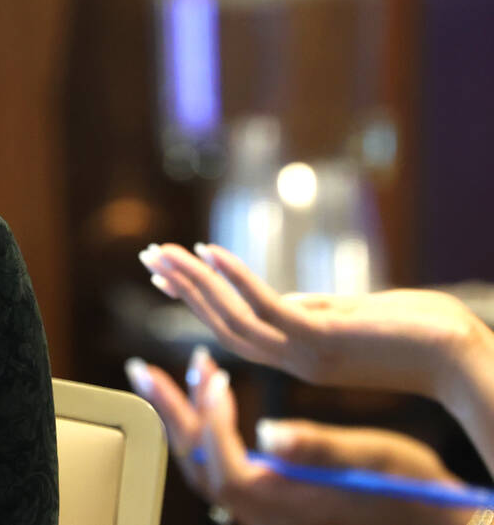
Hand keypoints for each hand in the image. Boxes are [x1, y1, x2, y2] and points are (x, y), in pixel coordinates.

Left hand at [124, 349, 473, 524]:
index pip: (224, 466)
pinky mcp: (265, 495)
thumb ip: (320, 450)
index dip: (209, 422)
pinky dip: (203, 424)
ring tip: (177, 369)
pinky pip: (217, 461)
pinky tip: (211, 390)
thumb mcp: (374, 461)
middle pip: (198, 464)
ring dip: (182, 414)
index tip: (215, 377)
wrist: (425, 518)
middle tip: (142, 369)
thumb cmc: (407, 489)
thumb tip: (268, 434)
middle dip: (169, 413)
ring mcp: (261, 506)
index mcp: (285, 503)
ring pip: (202, 463)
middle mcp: (264, 510)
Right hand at [138, 242, 487, 400]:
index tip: (169, 274)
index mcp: (299, 357)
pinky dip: (234, 278)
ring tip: (164, 253)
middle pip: (221, 323)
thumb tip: (285, 297)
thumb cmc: (419, 334)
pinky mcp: (321, 339)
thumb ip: (313, 308)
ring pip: (232, 318)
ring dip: (194, 283)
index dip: (198, 300)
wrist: (460, 358)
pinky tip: (211, 250)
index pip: (235, 327)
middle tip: (150, 257)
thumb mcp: (351, 316)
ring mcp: (304, 353)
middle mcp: (293, 360)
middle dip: (183, 289)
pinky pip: (265, 307)